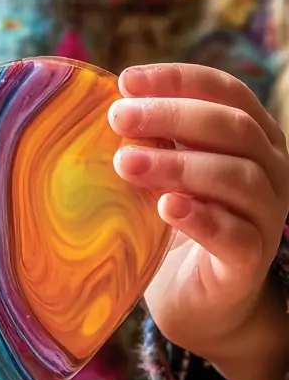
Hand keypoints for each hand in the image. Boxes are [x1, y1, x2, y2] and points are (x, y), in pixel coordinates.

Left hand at [110, 63, 288, 379]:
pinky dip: (200, 217)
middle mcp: (271, 170)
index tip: (125, 81)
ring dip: (177, 164)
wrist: (196, 299)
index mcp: (252, 137)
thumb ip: (150, 137)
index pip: (226, 91)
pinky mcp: (251, 262)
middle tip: (118, 117)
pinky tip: (165, 207)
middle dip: (172, 115)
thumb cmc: (173, 220)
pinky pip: (235, 235)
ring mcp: (267, 217)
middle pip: (233, 128)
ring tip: (125, 163)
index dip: (178, 79)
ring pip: (237, 177)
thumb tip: (108, 103)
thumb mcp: (161, 170)